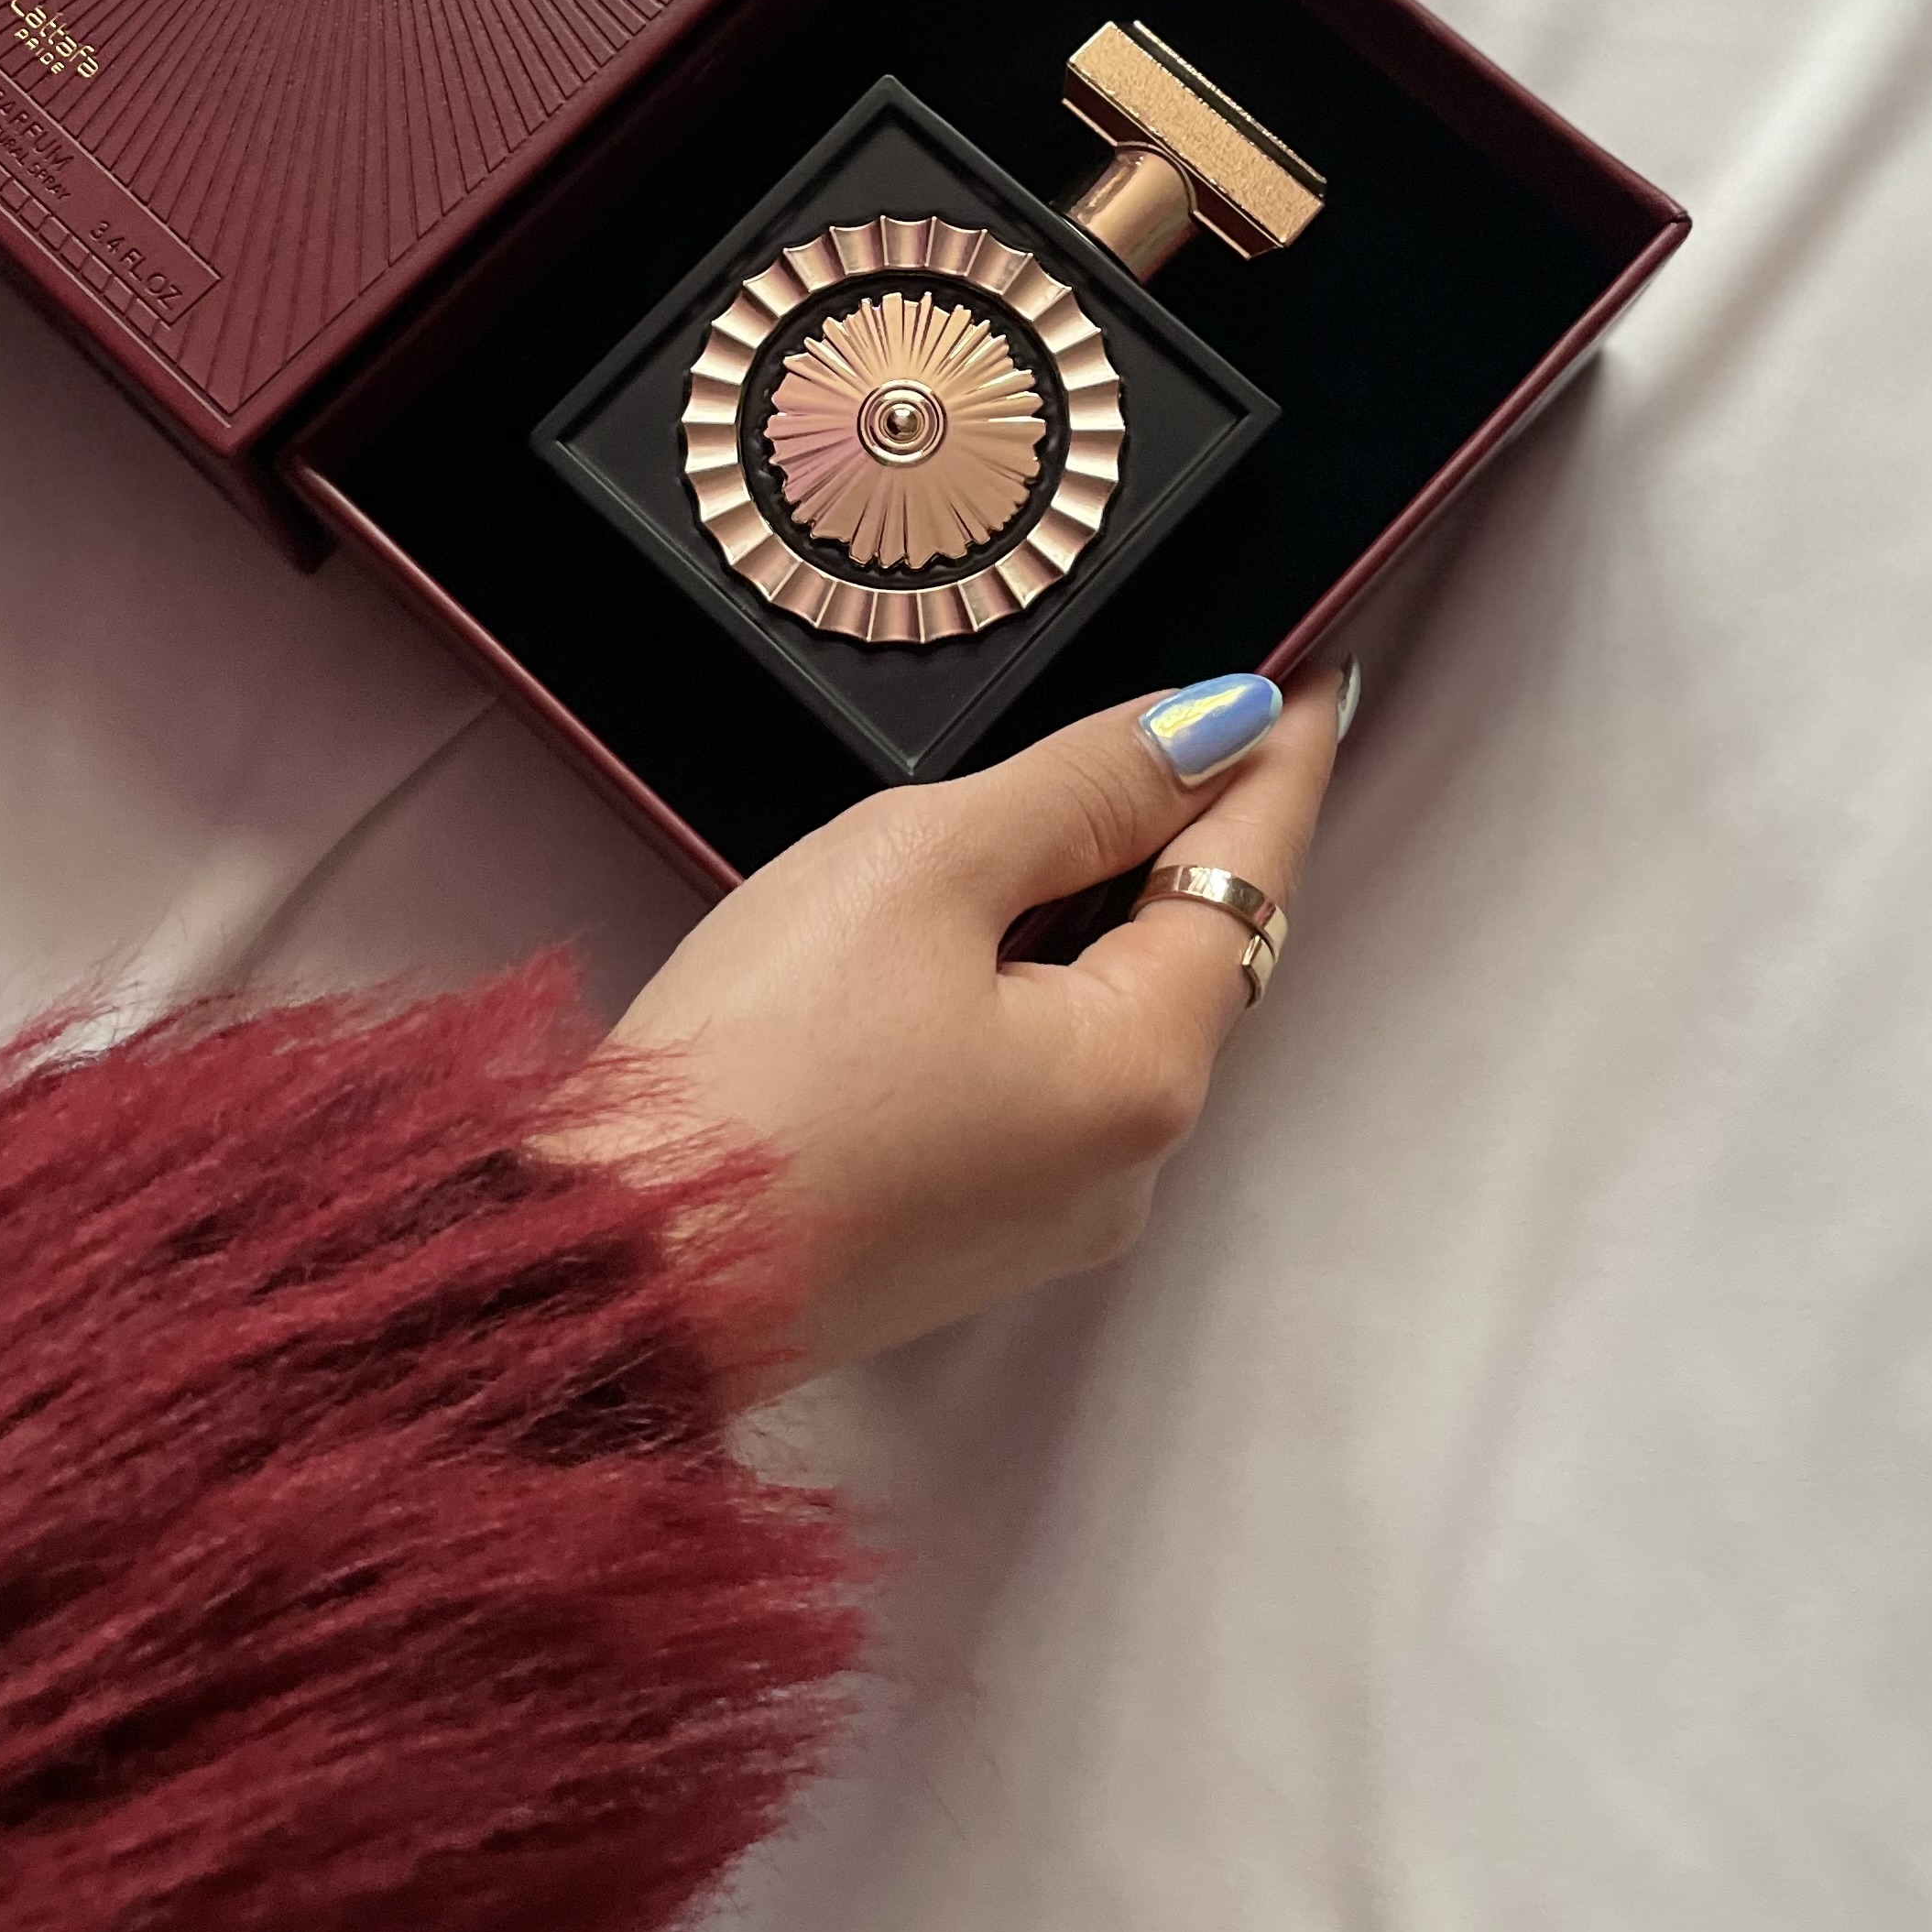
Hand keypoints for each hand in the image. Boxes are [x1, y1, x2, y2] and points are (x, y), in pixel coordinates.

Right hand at [582, 657, 1352, 1389]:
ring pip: (1117, 1009)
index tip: (1315, 673)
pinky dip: (1035, 982)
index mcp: (1144, 1069)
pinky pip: (1049, 1071)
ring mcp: (1054, 1210)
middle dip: (1183, 827)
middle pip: (1194, 947)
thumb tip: (1211, 726)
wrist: (617, 1259)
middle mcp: (1130, 1161)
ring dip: (1096, 904)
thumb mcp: (922, 865)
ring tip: (1044, 805)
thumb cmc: (757, 1068)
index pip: (1253, 872)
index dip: (1280, 757)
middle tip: (1181, 709)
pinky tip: (965, 928)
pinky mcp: (975, 1229)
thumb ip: (1085, 785)